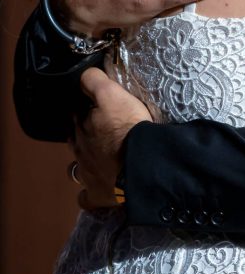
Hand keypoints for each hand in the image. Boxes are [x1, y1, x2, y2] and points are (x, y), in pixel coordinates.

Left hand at [72, 67, 151, 209]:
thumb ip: (94, 81)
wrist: (141, 165)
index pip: (77, 114)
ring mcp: (87, 174)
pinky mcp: (97, 195)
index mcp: (82, 127)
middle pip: (75, 139)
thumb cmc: (128, 128)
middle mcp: (80, 150)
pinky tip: (93, 192)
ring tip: (95, 160)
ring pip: (76, 167)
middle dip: (82, 135)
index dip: (86, 110)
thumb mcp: (112, 95)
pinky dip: (87, 195)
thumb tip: (83, 75)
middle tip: (99, 131)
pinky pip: (86, 198)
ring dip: (82, 163)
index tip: (96, 108)